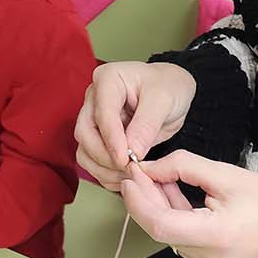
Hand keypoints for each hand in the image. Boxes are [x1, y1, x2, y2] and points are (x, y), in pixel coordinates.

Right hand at [74, 62, 196, 190]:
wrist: (173, 92)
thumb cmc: (168, 86)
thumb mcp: (164, 100)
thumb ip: (147, 125)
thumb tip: (132, 152)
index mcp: (108, 79)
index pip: (102, 114)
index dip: (112, 140)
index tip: (125, 160)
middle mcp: (94, 98)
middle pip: (85, 134)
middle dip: (105, 156)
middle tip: (129, 169)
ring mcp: (94, 118)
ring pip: (84, 150)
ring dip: (103, 169)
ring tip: (130, 175)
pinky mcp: (98, 137)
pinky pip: (92, 160)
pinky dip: (105, 174)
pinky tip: (125, 177)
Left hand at [121, 151, 257, 257]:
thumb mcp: (227, 174)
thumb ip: (184, 167)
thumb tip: (150, 168)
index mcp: (216, 236)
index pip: (160, 224)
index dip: (139, 200)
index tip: (132, 177)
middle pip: (160, 229)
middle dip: (145, 197)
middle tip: (140, 171)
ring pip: (168, 234)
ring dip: (157, 205)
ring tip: (157, 176)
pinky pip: (180, 238)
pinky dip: (172, 215)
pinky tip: (170, 192)